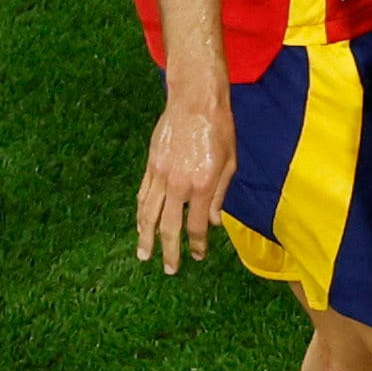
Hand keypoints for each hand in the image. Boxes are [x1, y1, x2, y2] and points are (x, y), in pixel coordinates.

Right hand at [138, 84, 237, 270]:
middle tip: (169, 269)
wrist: (195, 101)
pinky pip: (143, 194)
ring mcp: (161, 175)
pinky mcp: (151, 165)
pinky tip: (141, 223)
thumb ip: (220, 195)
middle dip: (169, 251)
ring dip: (145, 237)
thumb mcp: (230, 163)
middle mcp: (178, 184)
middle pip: (170, 227)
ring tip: (144, 254)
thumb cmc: (219, 129)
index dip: (196, 244)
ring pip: (149, 214)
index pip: (196, 226)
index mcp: (202, 186)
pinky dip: (141, 212)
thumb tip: (212, 222)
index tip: (197, 255)